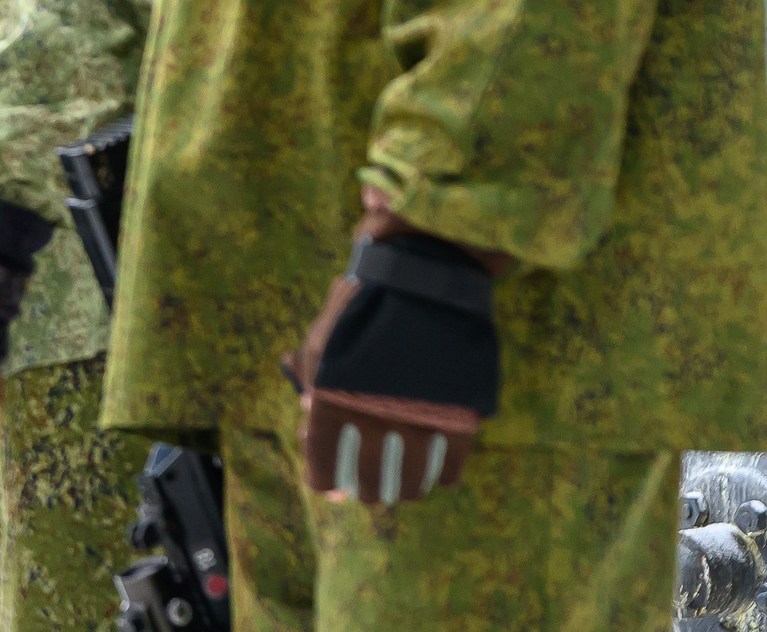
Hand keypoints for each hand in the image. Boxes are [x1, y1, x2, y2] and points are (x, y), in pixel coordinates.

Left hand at [282, 199, 501, 505]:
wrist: (421, 275)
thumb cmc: (361, 302)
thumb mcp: (322, 337)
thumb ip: (312, 381)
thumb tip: (306, 420)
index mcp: (333, 400)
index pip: (324, 464)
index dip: (326, 483)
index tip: (332, 491)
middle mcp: (374, 418)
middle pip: (369, 481)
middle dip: (366, 489)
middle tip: (370, 490)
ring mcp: (420, 420)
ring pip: (411, 481)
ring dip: (403, 488)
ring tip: (401, 486)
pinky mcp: (460, 418)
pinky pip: (449, 468)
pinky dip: (439, 474)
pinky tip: (432, 469)